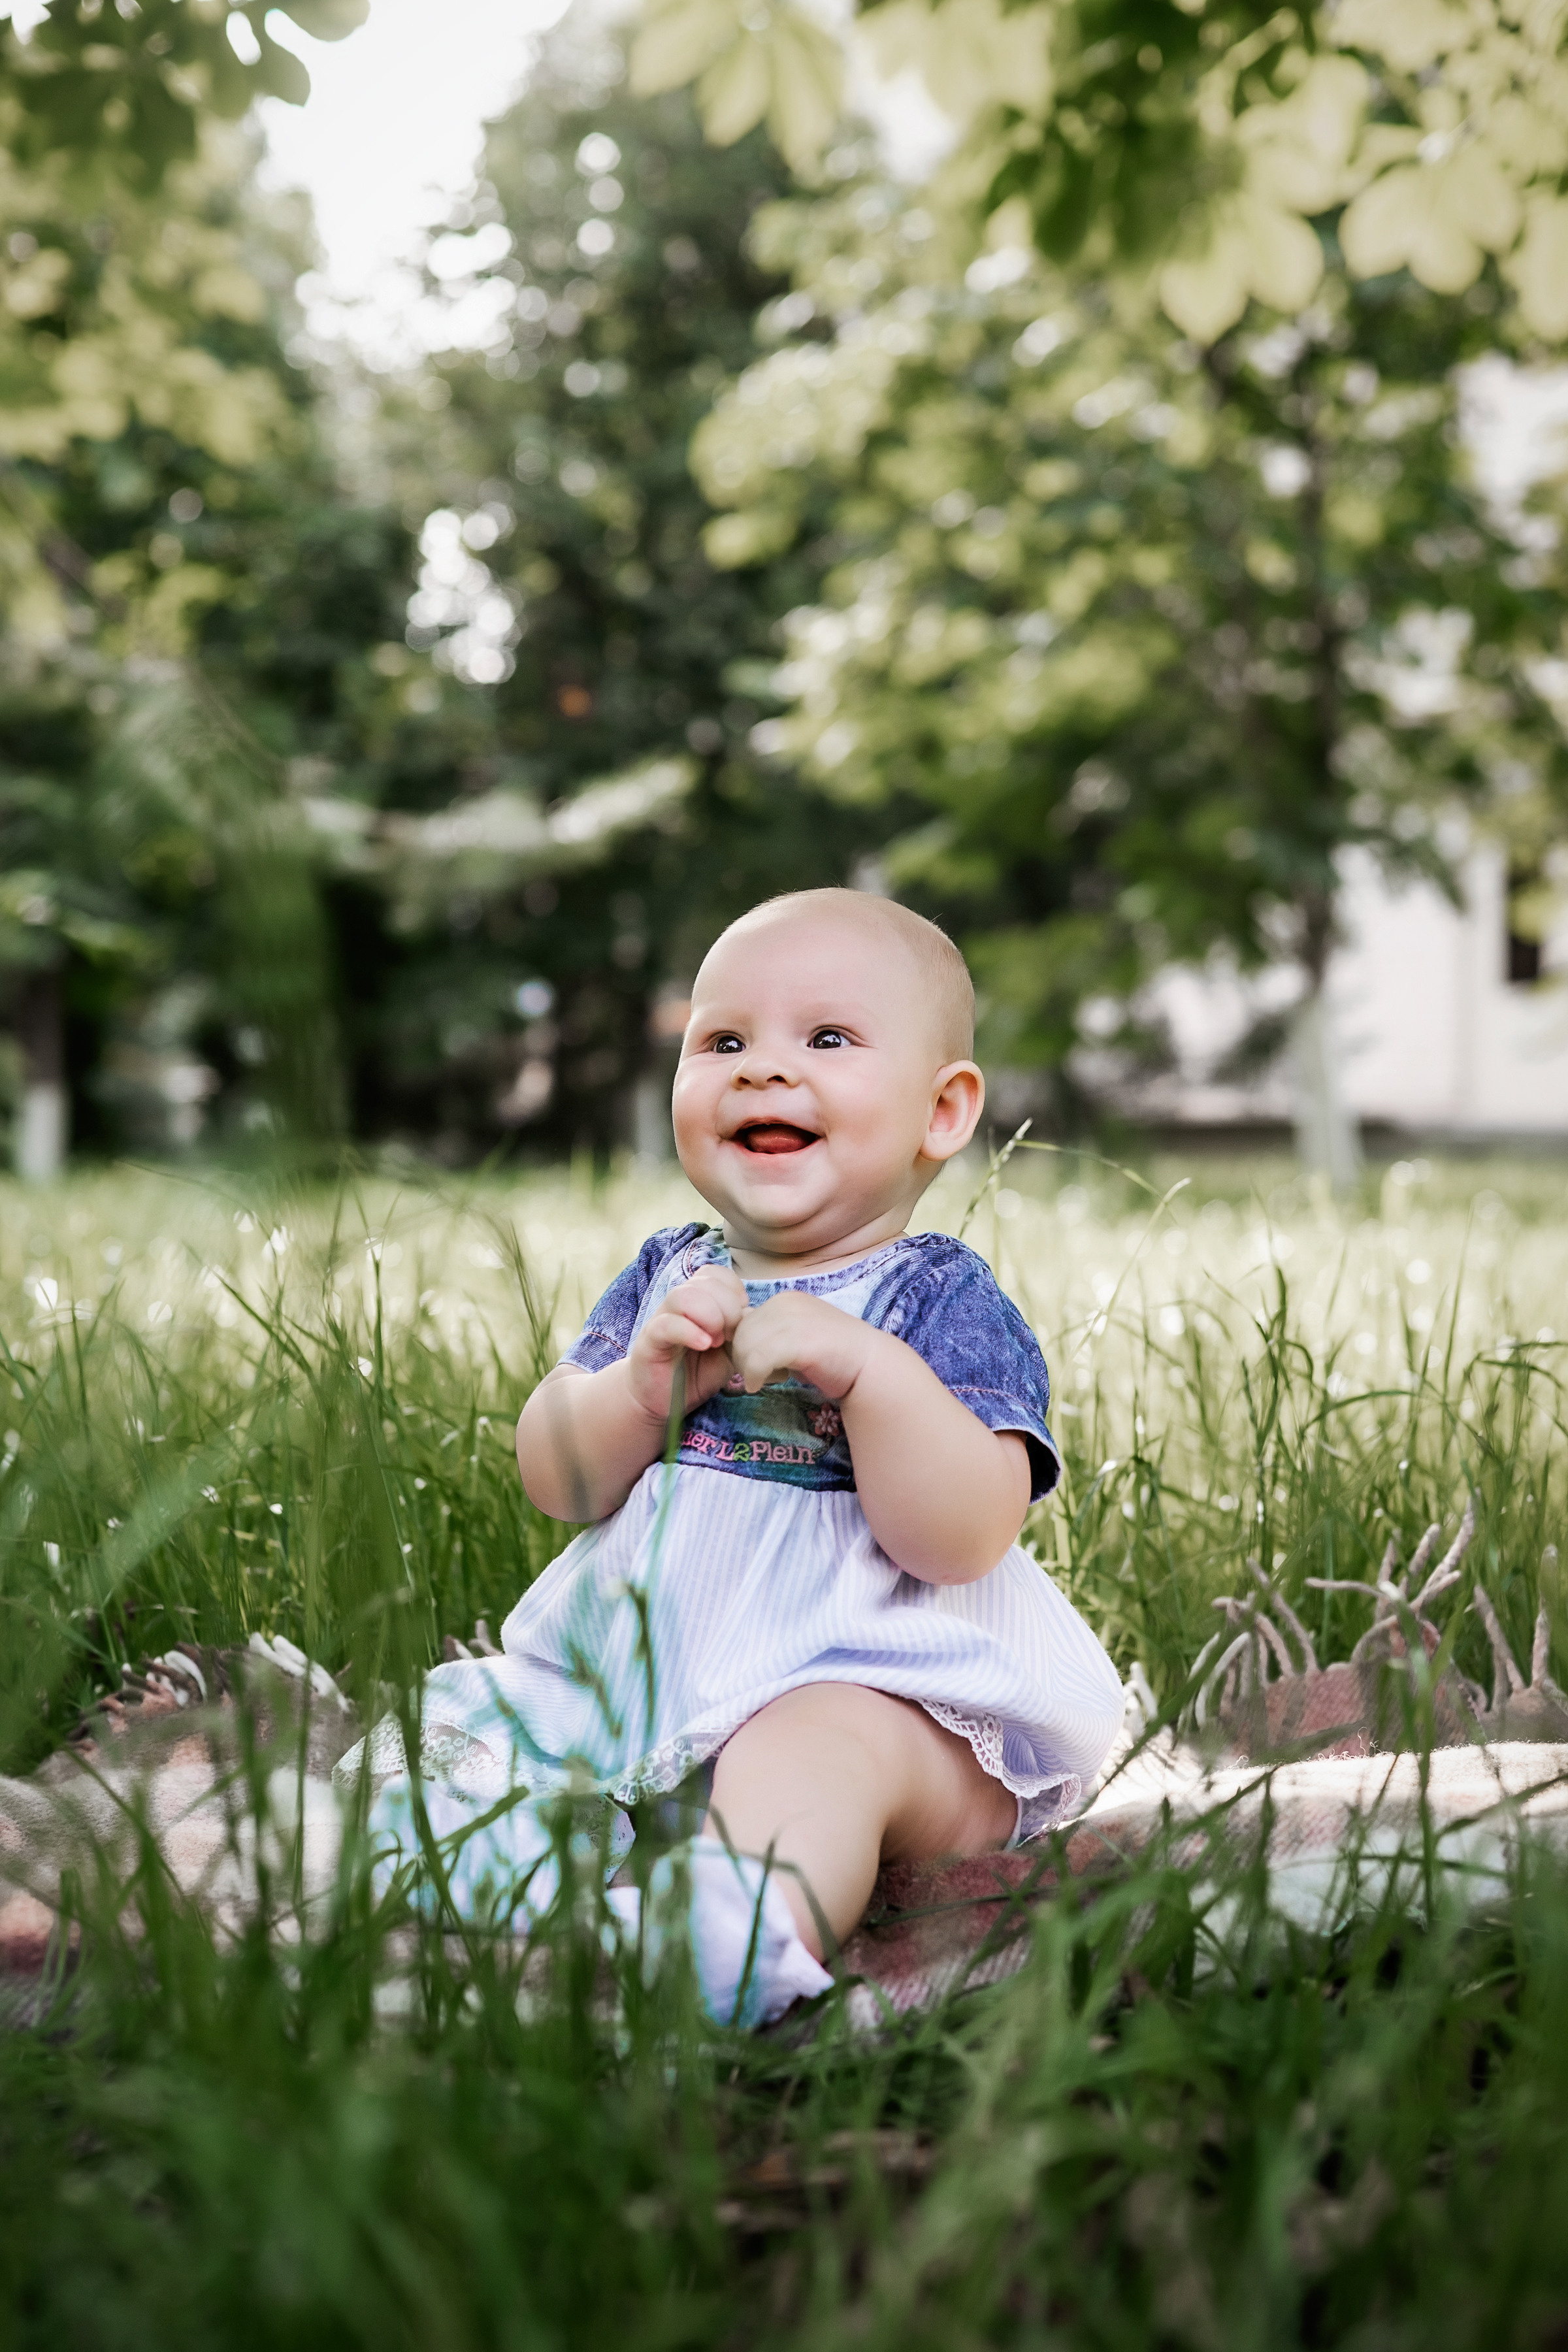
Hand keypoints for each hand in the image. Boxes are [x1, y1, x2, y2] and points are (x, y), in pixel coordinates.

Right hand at [624, 1265, 746, 1426]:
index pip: (713, 1273)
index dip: (732, 1289)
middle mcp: (678, 1304)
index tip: (741, 1315)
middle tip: (730, 1335)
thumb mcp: (729, 1352)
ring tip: (716, 1341)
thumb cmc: (697, 1373)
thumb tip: (753, 1314)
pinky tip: (704, 1345)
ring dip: (710, 1316)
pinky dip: (690, 1332)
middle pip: (703, 1281)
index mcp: (697, 1301)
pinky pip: (667, 1324)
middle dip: (727, 1306)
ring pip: (684, 1296)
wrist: (664, 1401)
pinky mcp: (650, 1340)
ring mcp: (661, 1319)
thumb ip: (741, 1333)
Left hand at [728, 1290, 874, 1400]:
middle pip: (740, 1333)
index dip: (745, 1346)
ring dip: (750, 1369)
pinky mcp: (798, 1340)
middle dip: (744, 1359)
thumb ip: (771, 1334)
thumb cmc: (832, 1357)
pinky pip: (757, 1359)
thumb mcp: (796, 1336)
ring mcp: (792, 1319)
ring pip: (745, 1346)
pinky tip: (765, 1384)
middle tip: (765, 1375)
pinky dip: (755, 1376)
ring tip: (773, 1378)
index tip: (760, 1364)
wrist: (869, 1366)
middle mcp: (785, 1302)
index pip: (743, 1322)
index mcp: (784, 1299)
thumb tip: (739, 1342)